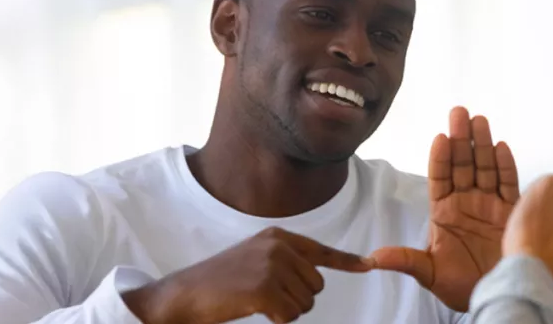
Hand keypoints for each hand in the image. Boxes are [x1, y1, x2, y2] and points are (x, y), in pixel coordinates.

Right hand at [122, 227, 371, 323]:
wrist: (183, 295)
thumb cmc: (219, 282)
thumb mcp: (254, 259)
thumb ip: (285, 261)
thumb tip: (315, 278)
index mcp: (277, 237)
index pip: (321, 251)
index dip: (346, 261)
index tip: (368, 265)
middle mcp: (278, 246)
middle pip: (316, 285)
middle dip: (297, 299)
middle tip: (263, 296)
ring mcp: (272, 266)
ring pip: (305, 303)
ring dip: (285, 311)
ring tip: (255, 301)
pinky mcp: (265, 288)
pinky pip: (291, 316)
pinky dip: (277, 320)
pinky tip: (253, 310)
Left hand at [370, 106, 517, 311]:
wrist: (495, 296)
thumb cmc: (458, 286)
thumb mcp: (428, 273)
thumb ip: (405, 260)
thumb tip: (372, 259)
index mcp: (443, 211)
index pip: (439, 177)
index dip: (440, 158)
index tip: (439, 137)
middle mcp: (466, 202)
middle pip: (463, 165)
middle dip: (461, 139)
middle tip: (459, 112)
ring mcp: (489, 205)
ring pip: (485, 168)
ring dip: (482, 145)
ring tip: (479, 121)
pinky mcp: (511, 212)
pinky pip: (508, 185)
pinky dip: (506, 166)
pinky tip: (501, 147)